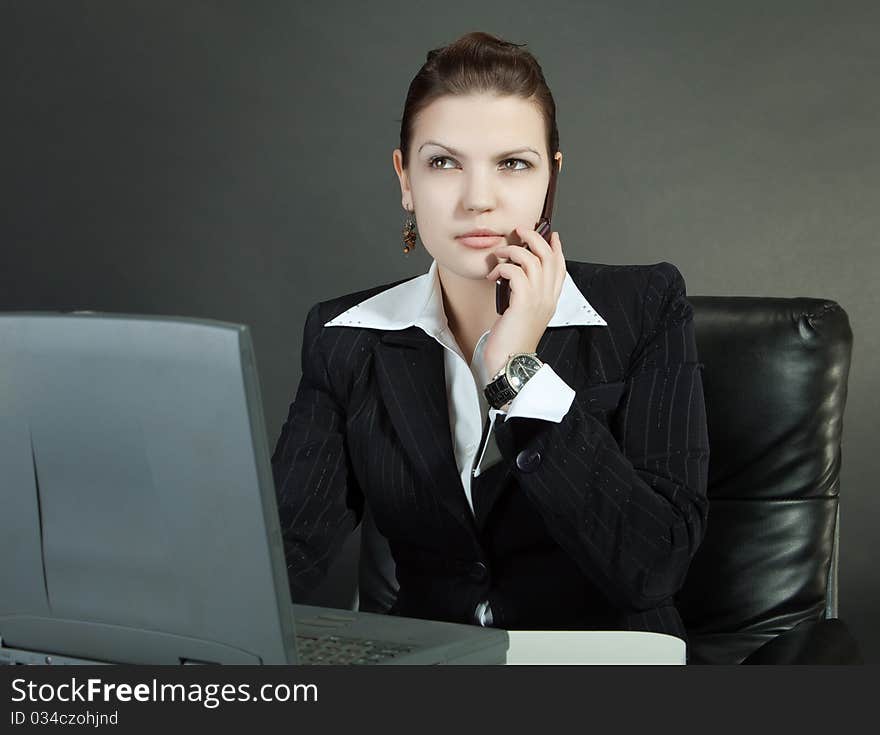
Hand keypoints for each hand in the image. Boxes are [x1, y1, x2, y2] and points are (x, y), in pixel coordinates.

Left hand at [482, 225, 566, 380]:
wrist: (511, 361)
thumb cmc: (512, 340)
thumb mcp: (524, 314)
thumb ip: (526, 295)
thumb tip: (515, 276)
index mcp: (551, 300)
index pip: (560, 267)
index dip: (556, 248)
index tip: (551, 234)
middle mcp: (548, 297)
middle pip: (549, 256)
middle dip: (535, 238)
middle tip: (520, 231)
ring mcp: (538, 299)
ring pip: (532, 259)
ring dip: (514, 251)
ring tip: (501, 254)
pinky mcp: (523, 302)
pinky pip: (515, 272)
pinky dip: (502, 268)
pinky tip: (493, 275)